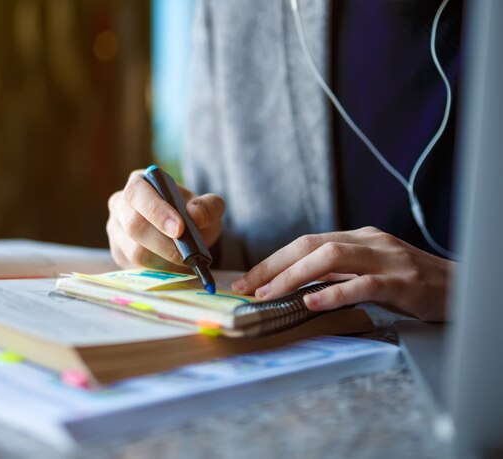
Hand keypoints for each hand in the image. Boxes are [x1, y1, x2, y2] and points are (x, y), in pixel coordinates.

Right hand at [106, 169, 225, 269]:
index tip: (180, 228)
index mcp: (139, 183)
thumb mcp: (208, 207)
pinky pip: (134, 266)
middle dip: (162, 242)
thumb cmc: (192, 215)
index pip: (138, 192)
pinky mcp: (118, 252)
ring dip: (163, 259)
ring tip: (185, 261)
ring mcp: (116, 230)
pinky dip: (158, 270)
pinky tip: (174, 267)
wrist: (186, 235)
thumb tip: (196, 215)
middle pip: (133, 225)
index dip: (156, 211)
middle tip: (186, 254)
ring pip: (133, 250)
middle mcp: (120, 204)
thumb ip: (208, 206)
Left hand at [230, 226, 453, 320]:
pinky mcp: (403, 282)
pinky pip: (363, 284)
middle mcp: (369, 241)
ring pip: (331, 257)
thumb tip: (292, 285)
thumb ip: (336, 274)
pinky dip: (334, 293)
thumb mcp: (368, 272)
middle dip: (273, 266)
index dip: (272, 261)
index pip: (305, 243)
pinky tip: (311, 303)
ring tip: (269, 295)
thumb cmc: (410, 283)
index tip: (246, 280)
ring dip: (293, 277)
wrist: (461, 288)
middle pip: (311, 245)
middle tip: (247, 288)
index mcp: (357, 237)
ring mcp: (387, 258)